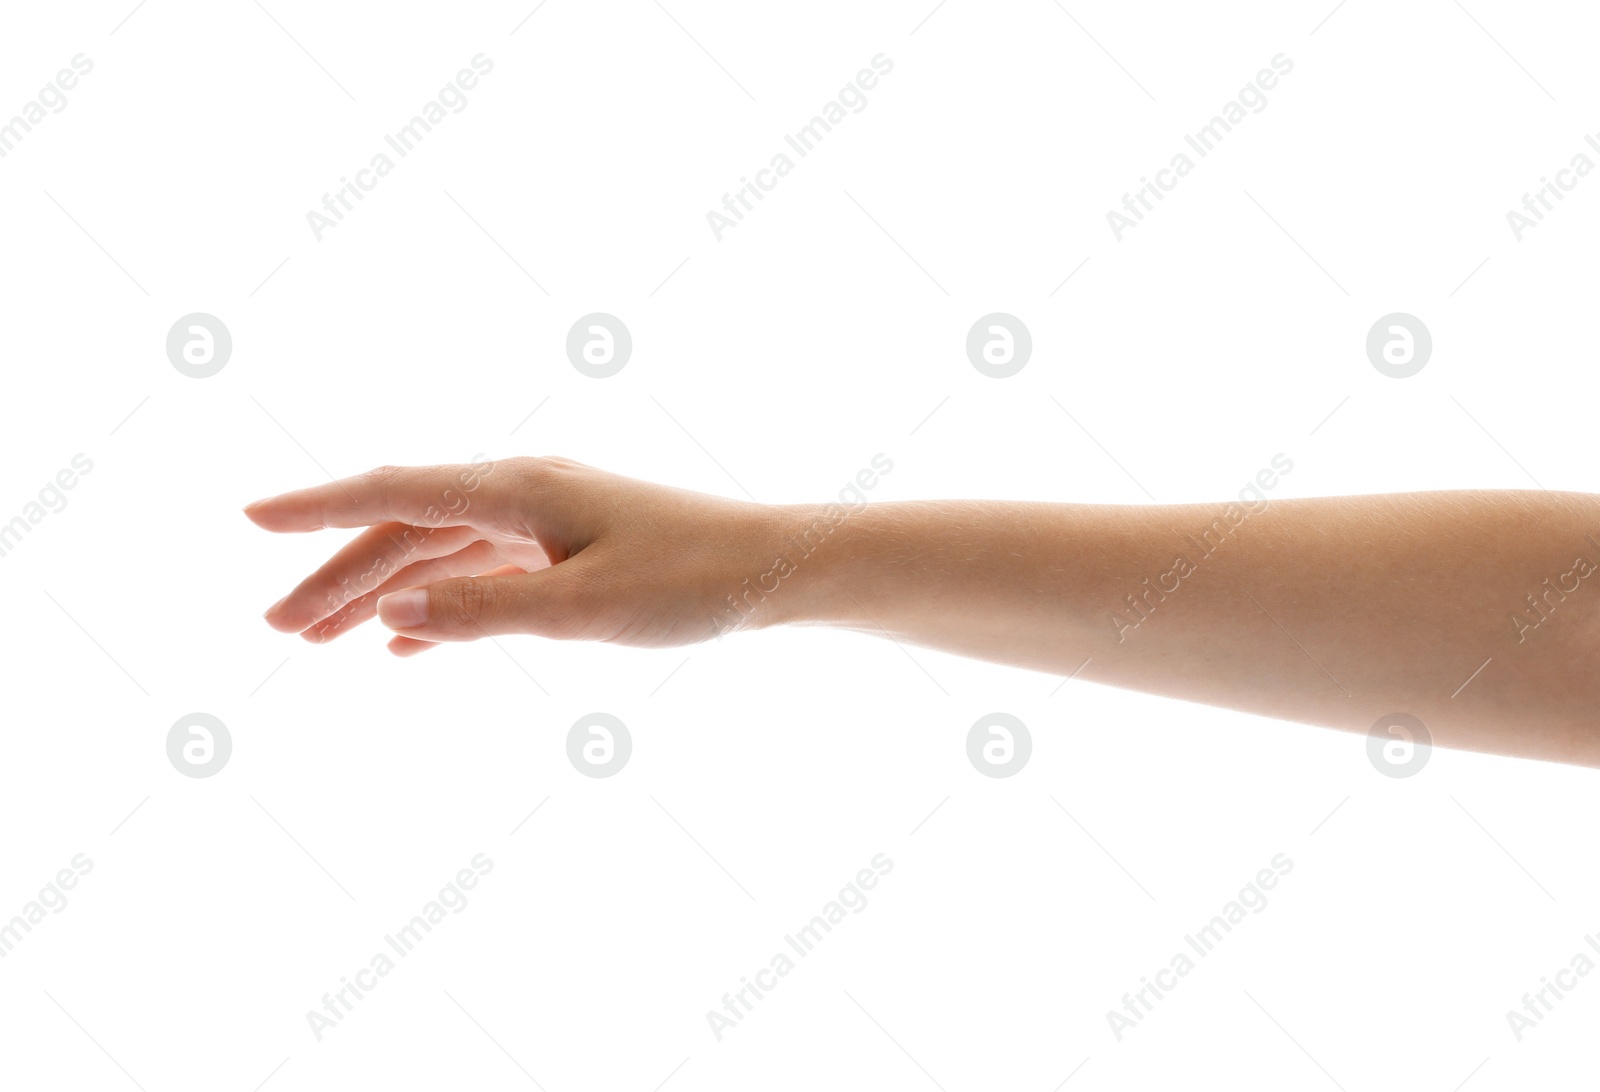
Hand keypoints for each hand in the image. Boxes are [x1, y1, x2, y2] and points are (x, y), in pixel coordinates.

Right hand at [246, 457, 787, 653]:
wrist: (775, 568)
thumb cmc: (692, 581)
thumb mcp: (582, 609)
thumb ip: (481, 611)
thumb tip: (388, 606)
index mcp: (519, 488)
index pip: (394, 491)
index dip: (317, 508)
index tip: (250, 517)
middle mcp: (524, 491)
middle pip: (407, 527)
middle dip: (338, 574)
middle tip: (279, 630)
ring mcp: (547, 518)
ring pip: (440, 551)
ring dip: (381, 591)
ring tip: (323, 640)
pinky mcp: (570, 548)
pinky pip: (483, 571)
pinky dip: (437, 601)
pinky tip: (406, 641)